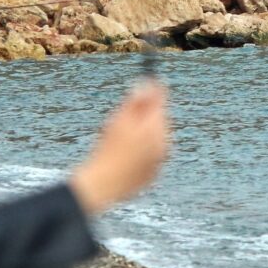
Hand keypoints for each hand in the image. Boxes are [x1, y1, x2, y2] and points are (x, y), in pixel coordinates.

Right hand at [70, 82, 169, 214]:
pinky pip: (150, 157)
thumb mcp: (118, 120)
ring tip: (118, 140)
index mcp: (157, 128)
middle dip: (146, 116)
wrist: (103, 186)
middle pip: (159, 120)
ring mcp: (160, 161)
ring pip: (154, 139)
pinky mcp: (153, 175)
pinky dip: (140, 152)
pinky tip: (122, 156)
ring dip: (142, 134)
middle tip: (127, 114)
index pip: (161, 101)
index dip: (154, 90)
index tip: (149, 80)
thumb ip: (135, 101)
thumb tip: (147, 84)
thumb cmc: (107, 151)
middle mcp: (164, 144)